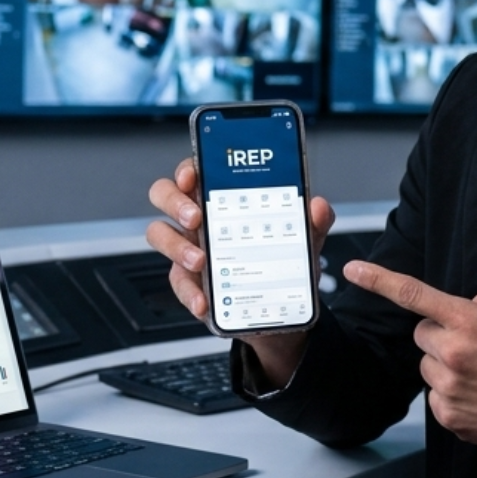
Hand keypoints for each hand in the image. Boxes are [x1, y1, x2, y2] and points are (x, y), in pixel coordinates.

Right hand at [145, 158, 334, 386]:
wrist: (280, 309)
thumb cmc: (282, 262)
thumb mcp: (304, 240)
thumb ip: (314, 221)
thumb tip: (317, 206)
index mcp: (222, 198)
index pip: (195, 171)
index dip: (187, 168)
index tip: (193, 175)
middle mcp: (199, 218)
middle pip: (165, 194)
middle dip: (175, 202)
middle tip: (196, 218)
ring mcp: (188, 248)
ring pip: (159, 233)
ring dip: (176, 246)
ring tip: (201, 261)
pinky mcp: (188, 281)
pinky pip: (177, 282)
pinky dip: (189, 293)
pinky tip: (204, 301)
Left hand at [346, 261, 476, 464]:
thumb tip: (464, 306)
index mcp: (470, 321)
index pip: (414, 295)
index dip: (379, 280)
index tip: (352, 270)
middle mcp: (453, 353)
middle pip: (422, 334)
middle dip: (441, 336)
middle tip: (476, 347)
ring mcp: (448, 388)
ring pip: (427, 366)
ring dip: (446, 366)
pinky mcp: (449, 417)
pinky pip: (435, 396)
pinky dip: (452, 394)